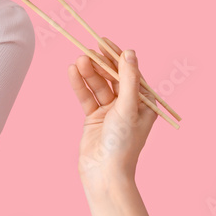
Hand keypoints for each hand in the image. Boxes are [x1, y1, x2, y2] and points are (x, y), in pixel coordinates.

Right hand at [68, 39, 157, 189]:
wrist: (104, 173)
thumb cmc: (123, 144)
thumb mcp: (128, 108)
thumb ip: (128, 80)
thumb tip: (129, 53)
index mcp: (143, 104)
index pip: (130, 73)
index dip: (117, 57)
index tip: (104, 42)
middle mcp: (128, 106)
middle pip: (112, 78)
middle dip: (100, 64)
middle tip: (87, 49)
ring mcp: (110, 112)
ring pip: (98, 86)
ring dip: (88, 73)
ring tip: (78, 60)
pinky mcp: (93, 118)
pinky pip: (86, 96)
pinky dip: (79, 85)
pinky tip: (72, 72)